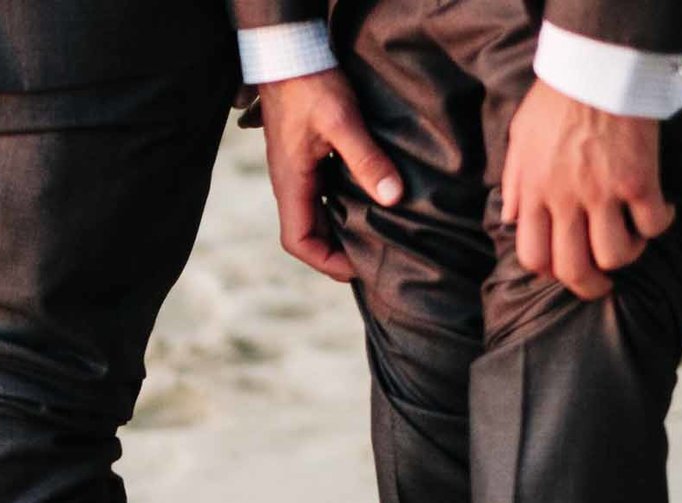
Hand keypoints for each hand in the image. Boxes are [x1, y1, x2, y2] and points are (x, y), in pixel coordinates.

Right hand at [256, 69, 402, 281]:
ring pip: (314, 217)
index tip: (359, 268)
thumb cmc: (310, 85)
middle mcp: (289, 185)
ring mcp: (296, 173)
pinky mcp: (306, 160)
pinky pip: (321, 197)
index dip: (326, 262)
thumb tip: (393, 198)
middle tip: (375, 259)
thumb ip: (366, 160)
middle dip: (336, 254)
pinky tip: (367, 203)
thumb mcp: (342, 122)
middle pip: (307, 236)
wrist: (289, 55)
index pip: (298, 242)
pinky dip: (341, 209)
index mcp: (291, 185)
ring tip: (374, 237)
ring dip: (340, 232)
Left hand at [501, 81, 671, 299]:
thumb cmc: (556, 101)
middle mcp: (564, 202)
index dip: (549, 270)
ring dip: (628, 256)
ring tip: (635, 241)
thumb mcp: (519, 142)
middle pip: (572, 269)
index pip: (532, 257)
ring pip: (616, 255)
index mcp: (532, 195)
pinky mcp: (639, 180)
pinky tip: (663, 212)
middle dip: (589, 287)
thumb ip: (512, 184)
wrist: (596, 69)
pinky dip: (661, 225)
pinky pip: (653, 223)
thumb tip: (507, 218)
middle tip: (603, 285)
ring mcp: (602, 194)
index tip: (565, 267)